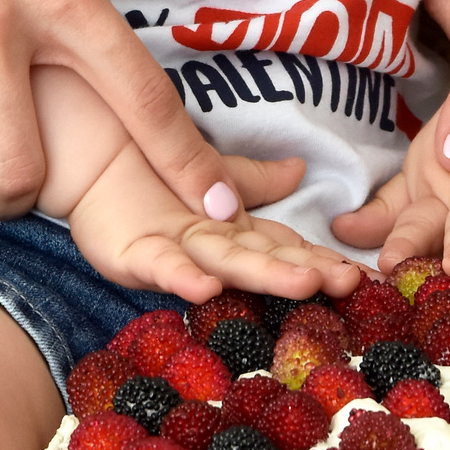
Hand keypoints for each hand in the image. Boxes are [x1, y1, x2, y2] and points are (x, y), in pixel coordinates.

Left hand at [68, 148, 362, 303]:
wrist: (84, 161)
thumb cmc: (148, 172)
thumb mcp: (212, 169)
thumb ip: (255, 178)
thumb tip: (300, 168)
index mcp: (232, 230)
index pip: (286, 243)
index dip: (323, 256)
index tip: (366, 275)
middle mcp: (208, 248)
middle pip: (263, 258)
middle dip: (306, 272)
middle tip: (350, 285)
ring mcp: (174, 253)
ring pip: (224, 263)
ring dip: (262, 277)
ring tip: (303, 284)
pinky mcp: (133, 255)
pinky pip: (160, 265)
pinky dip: (182, 277)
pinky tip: (205, 287)